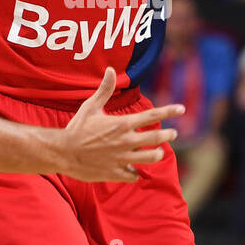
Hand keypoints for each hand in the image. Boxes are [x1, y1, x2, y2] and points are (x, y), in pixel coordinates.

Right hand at [60, 68, 183, 182]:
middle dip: (168, 135)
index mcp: (122, 124)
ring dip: (157, 154)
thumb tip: (110, 70)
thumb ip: (104, 90)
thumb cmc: (76, 128)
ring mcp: (122, 158)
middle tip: (173, 133)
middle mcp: (126, 141)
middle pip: (157, 138)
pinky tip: (134, 169)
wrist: (62, 152)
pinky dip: (135, 172)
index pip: (152, 116)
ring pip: (151, 158)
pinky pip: (133, 174)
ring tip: (159, 152)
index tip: (182, 109)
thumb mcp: (90, 106)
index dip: (169, 111)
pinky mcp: (116, 173)